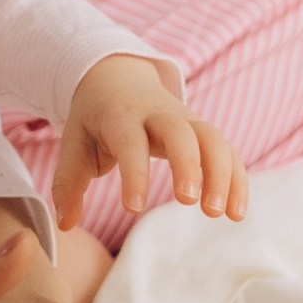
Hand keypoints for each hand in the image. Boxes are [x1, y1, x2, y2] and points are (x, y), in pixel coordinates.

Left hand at [54, 54, 247, 229]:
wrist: (117, 77)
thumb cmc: (94, 120)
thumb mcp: (74, 144)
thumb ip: (67, 184)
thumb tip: (65, 225)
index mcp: (120, 116)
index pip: (129, 142)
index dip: (133, 173)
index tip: (133, 209)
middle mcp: (158, 114)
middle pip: (180, 132)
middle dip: (188, 164)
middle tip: (188, 202)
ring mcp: (185, 119)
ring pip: (212, 138)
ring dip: (222, 174)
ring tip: (222, 214)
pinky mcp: (203, 130)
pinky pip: (227, 150)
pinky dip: (237, 178)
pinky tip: (237, 214)